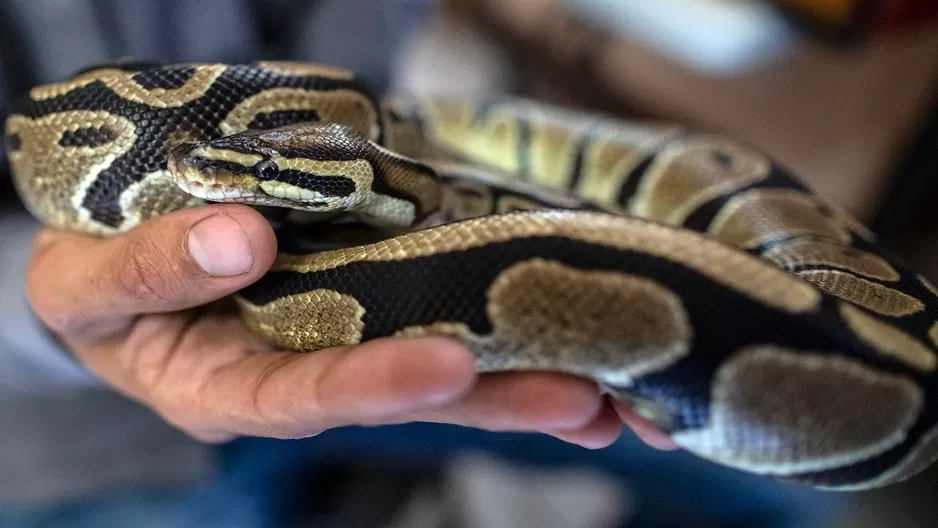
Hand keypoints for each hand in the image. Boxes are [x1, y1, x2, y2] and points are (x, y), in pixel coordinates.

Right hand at [25, 204, 626, 447]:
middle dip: (491, 398)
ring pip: (435, 359)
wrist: (120, 256)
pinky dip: (494, 310)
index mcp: (222, 390)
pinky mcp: (365, 292)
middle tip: (581, 398)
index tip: (445, 368)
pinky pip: (433, 306)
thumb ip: (150, 269)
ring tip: (606, 385)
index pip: (301, 399)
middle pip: (398, 393)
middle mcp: (293, 374)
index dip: (370, 388)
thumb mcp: (86, 281)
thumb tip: (241, 237)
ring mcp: (336, 334)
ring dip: (520, 371)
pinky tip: (562, 320)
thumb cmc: (93, 283)